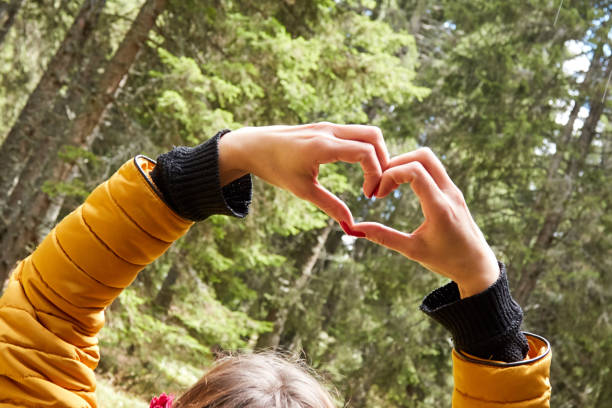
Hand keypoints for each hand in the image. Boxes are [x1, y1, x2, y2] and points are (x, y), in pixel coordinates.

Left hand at [217, 122, 388, 223]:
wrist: (253, 146)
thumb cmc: (275, 167)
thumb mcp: (302, 190)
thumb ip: (329, 206)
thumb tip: (351, 226)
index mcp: (322, 146)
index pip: (366, 152)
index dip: (375, 174)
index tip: (369, 195)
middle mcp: (329, 131)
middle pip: (374, 136)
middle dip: (384, 161)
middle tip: (378, 185)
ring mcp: (328, 126)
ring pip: (367, 132)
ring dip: (377, 154)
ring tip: (372, 178)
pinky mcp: (326, 127)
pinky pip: (356, 133)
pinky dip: (366, 148)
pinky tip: (361, 168)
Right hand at [351, 148, 498, 297]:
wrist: (477, 266)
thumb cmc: (446, 261)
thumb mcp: (412, 250)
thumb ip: (383, 237)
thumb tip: (354, 229)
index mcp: (440, 207)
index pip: (414, 171)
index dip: (390, 176)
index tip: (377, 195)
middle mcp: (449, 193)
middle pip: (422, 155)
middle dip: (395, 163)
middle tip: (380, 184)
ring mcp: (452, 189)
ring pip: (428, 158)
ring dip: (405, 164)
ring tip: (388, 185)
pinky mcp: (452, 191)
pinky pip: (432, 168)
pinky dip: (413, 170)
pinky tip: (400, 187)